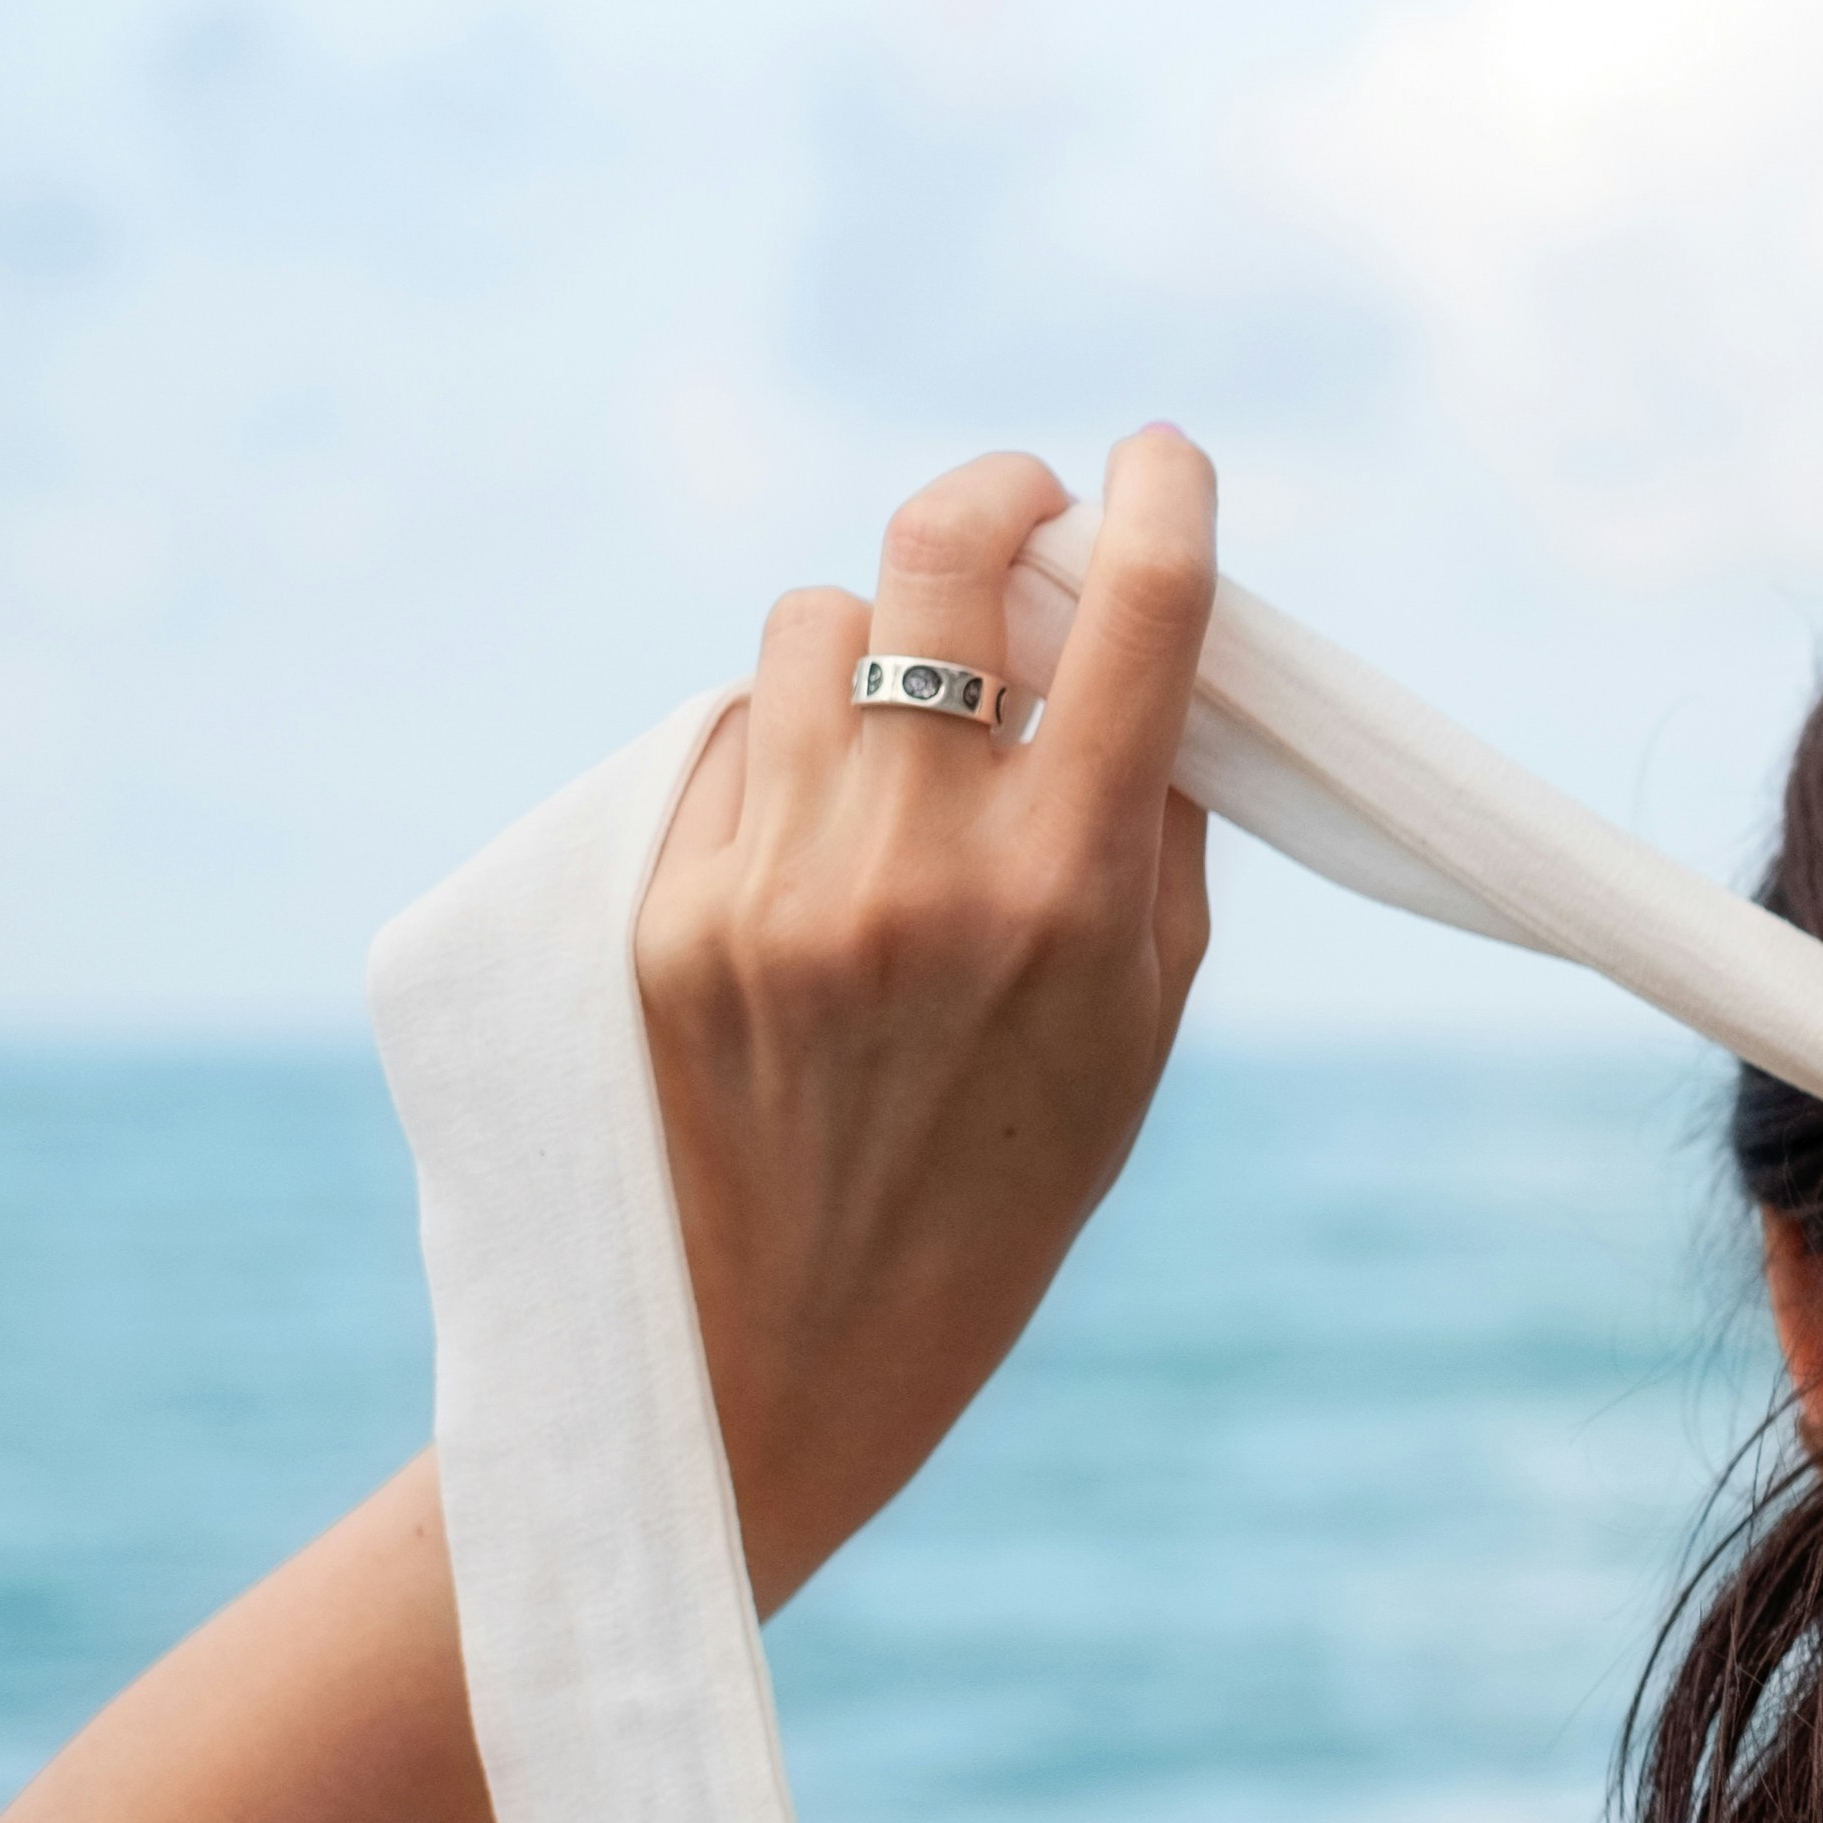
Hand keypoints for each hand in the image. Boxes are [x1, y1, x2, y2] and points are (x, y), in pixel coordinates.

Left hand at [634, 436, 1221, 1605]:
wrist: (775, 1363)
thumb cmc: (998, 1195)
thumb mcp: (1134, 1031)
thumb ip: (1147, 839)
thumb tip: (1134, 662)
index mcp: (1066, 901)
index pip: (1133, 621)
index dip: (1159, 502)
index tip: (1163, 458)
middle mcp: (916, 870)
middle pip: (936, 554)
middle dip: (993, 497)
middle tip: (1022, 513)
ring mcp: (769, 882)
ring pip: (812, 624)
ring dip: (871, 637)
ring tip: (899, 730)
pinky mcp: (658, 908)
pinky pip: (726, 741)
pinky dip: (779, 755)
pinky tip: (806, 852)